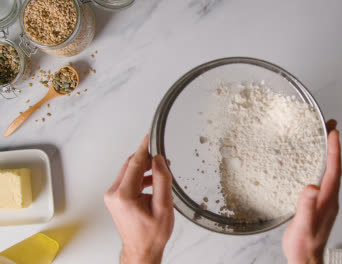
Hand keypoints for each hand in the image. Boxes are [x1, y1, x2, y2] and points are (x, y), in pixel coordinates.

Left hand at [105, 135, 173, 263]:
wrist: (142, 250)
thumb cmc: (151, 234)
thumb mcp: (163, 206)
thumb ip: (161, 180)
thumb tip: (159, 160)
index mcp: (124, 195)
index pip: (134, 163)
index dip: (144, 147)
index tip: (149, 135)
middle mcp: (114, 194)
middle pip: (130, 165)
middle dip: (146, 157)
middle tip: (161, 153)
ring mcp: (113, 196)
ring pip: (129, 171)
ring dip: (144, 168)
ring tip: (161, 169)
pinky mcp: (116, 198)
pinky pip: (128, 179)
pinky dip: (140, 176)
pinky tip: (153, 179)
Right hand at [282, 120, 341, 263]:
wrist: (305, 259)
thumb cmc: (304, 245)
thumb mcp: (303, 225)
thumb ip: (307, 206)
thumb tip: (311, 187)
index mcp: (327, 200)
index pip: (334, 170)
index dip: (334, 150)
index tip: (333, 133)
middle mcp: (329, 198)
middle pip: (334, 168)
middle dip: (333, 147)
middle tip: (330, 129)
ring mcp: (325, 201)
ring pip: (329, 173)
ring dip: (329, 155)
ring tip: (325, 140)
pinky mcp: (318, 204)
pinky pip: (323, 180)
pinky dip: (321, 167)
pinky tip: (314, 164)